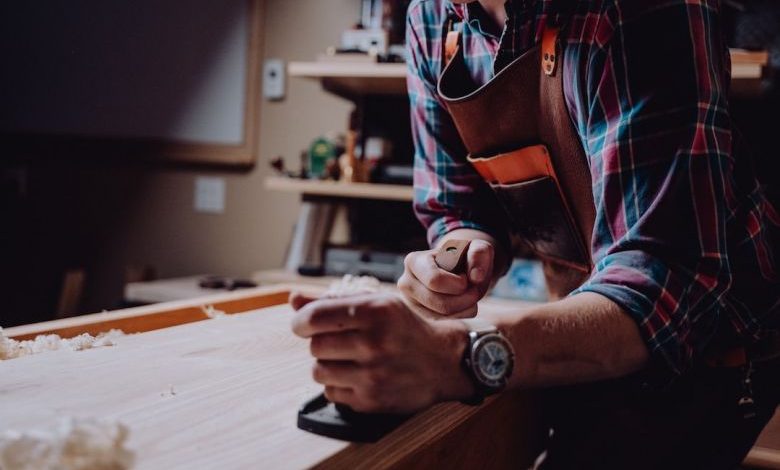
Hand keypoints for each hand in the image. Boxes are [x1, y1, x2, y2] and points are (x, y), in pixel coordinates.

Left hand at [290, 292, 471, 413]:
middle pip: (314, 346)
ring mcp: (373, 375)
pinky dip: (338, 385)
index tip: (303, 325)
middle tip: (340, 341)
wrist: (443, 361)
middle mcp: (374, 342)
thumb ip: (331, 301)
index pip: (313, 317)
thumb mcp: (375, 304)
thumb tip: (292, 299)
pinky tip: (358, 376)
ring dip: (327, 365)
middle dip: (321, 343)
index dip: (301, 322)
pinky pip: (330, 393)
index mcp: (374, 311)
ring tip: (348, 359)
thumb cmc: (403, 328)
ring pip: (318, 371)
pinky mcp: (371, 401)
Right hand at [398, 239, 494, 317]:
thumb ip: (479, 254)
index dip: (458, 284)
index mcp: (414, 261)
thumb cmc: (465, 257)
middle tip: (474, 290)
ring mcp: (411, 302)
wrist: (458, 269)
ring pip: (441, 317)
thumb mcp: (476, 247)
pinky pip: (443, 324)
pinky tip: (464, 304)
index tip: (466, 278)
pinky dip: (460, 316)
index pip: (435, 280)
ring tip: (469, 295)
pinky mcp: (420, 316)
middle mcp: (406, 283)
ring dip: (464, 308)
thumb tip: (476, 276)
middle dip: (464, 299)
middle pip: (439, 303)